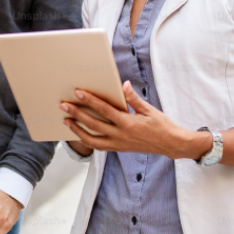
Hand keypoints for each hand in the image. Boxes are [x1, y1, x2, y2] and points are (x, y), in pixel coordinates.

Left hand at [60, 81, 197, 159]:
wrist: (170, 144)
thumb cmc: (160, 125)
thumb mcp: (148, 109)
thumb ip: (133, 98)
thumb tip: (123, 85)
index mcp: (128, 123)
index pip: (104, 110)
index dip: (90, 101)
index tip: (78, 93)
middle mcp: (121, 135)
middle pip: (93, 125)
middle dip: (77, 114)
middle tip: (63, 106)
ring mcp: (118, 144)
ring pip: (92, 140)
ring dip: (77, 130)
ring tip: (66, 121)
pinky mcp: (118, 149)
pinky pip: (98, 146)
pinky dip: (86, 140)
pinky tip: (78, 134)